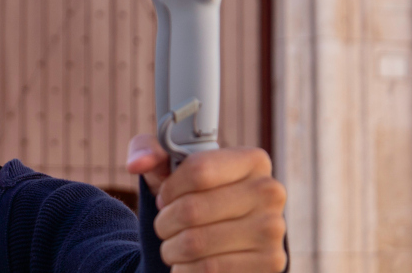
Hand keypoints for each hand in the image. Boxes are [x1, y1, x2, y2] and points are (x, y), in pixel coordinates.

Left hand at [126, 135, 286, 271]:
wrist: (216, 237)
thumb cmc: (190, 194)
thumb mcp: (168, 166)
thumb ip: (147, 150)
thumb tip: (138, 163)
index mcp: (252, 160)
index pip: (199, 170)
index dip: (170, 188)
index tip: (165, 197)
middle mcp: (270, 192)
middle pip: (192, 210)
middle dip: (165, 221)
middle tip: (165, 224)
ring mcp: (273, 230)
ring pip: (196, 243)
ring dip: (172, 247)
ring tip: (174, 244)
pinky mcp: (271, 263)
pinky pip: (209, 269)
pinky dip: (185, 268)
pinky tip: (188, 262)